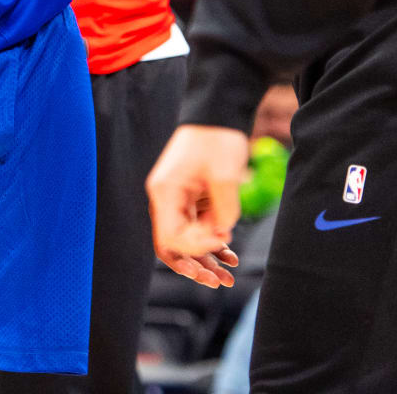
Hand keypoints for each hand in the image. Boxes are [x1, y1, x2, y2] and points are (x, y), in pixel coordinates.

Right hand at [146, 125, 248, 288]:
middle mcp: (166, 198)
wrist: (219, 114)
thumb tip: (223, 237)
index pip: (170, 237)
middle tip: (217, 283)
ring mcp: (177, 199)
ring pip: (187, 239)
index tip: (221, 244)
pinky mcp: (191, 197)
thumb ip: (224, 210)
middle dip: (195, 266)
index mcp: (165, 192)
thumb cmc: (217, 139)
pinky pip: (198, 227)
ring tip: (228, 278)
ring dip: (206, 258)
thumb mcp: (225, 175)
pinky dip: (213, 241)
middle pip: (174, 244)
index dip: (193, 250)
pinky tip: (230, 255)